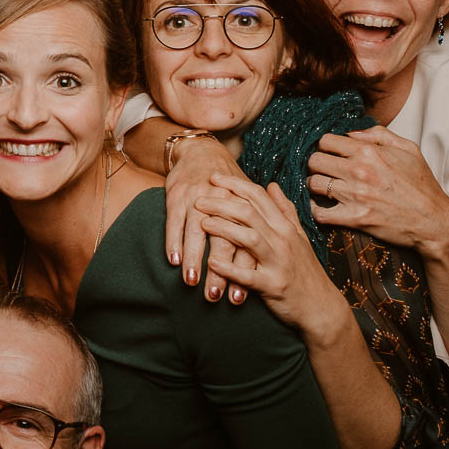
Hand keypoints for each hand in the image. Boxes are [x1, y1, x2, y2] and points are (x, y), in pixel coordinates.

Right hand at [163, 138, 253, 303]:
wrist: (202, 151)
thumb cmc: (228, 182)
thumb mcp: (250, 199)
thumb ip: (263, 224)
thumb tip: (275, 250)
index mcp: (244, 206)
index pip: (245, 244)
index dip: (242, 270)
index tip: (241, 296)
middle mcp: (223, 203)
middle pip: (222, 241)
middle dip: (218, 271)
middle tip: (215, 295)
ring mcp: (198, 199)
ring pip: (196, 233)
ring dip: (193, 259)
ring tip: (192, 282)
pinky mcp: (177, 196)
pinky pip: (174, 222)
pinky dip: (173, 241)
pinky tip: (173, 259)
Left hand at [197, 174, 347, 338]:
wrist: (322, 307)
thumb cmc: (305, 271)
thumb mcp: (299, 237)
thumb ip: (285, 211)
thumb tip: (272, 186)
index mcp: (286, 227)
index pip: (259, 197)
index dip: (235, 184)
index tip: (214, 177)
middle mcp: (283, 240)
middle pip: (249, 213)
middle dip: (222, 203)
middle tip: (198, 200)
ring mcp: (278, 262)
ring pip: (249, 238)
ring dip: (224, 229)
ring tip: (202, 224)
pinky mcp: (273, 285)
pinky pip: (248, 275)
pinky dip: (229, 268)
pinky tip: (211, 261)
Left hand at [306, 126, 448, 257]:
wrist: (434, 221)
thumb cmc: (422, 185)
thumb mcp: (408, 149)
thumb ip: (378, 134)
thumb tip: (352, 132)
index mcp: (369, 152)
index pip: (326, 141)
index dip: (324, 146)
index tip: (329, 153)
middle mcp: (358, 171)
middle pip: (314, 161)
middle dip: (316, 164)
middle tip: (323, 170)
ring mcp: (354, 196)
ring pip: (313, 184)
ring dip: (315, 185)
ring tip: (323, 187)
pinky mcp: (353, 218)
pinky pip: (319, 212)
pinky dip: (315, 209)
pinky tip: (320, 206)